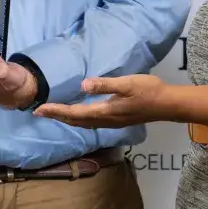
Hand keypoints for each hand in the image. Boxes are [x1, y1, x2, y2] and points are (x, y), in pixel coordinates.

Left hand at [34, 75, 172, 129]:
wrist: (168, 105)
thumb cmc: (149, 91)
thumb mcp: (127, 83)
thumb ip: (105, 85)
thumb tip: (82, 85)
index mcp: (105, 111)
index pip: (74, 113)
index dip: (56, 111)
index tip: (39, 110)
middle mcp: (106, 120)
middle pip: (76, 121)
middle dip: (57, 117)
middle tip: (39, 113)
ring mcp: (112, 122)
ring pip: (83, 124)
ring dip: (67, 119)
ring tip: (54, 114)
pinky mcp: (117, 121)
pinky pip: (91, 123)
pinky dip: (79, 119)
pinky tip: (78, 115)